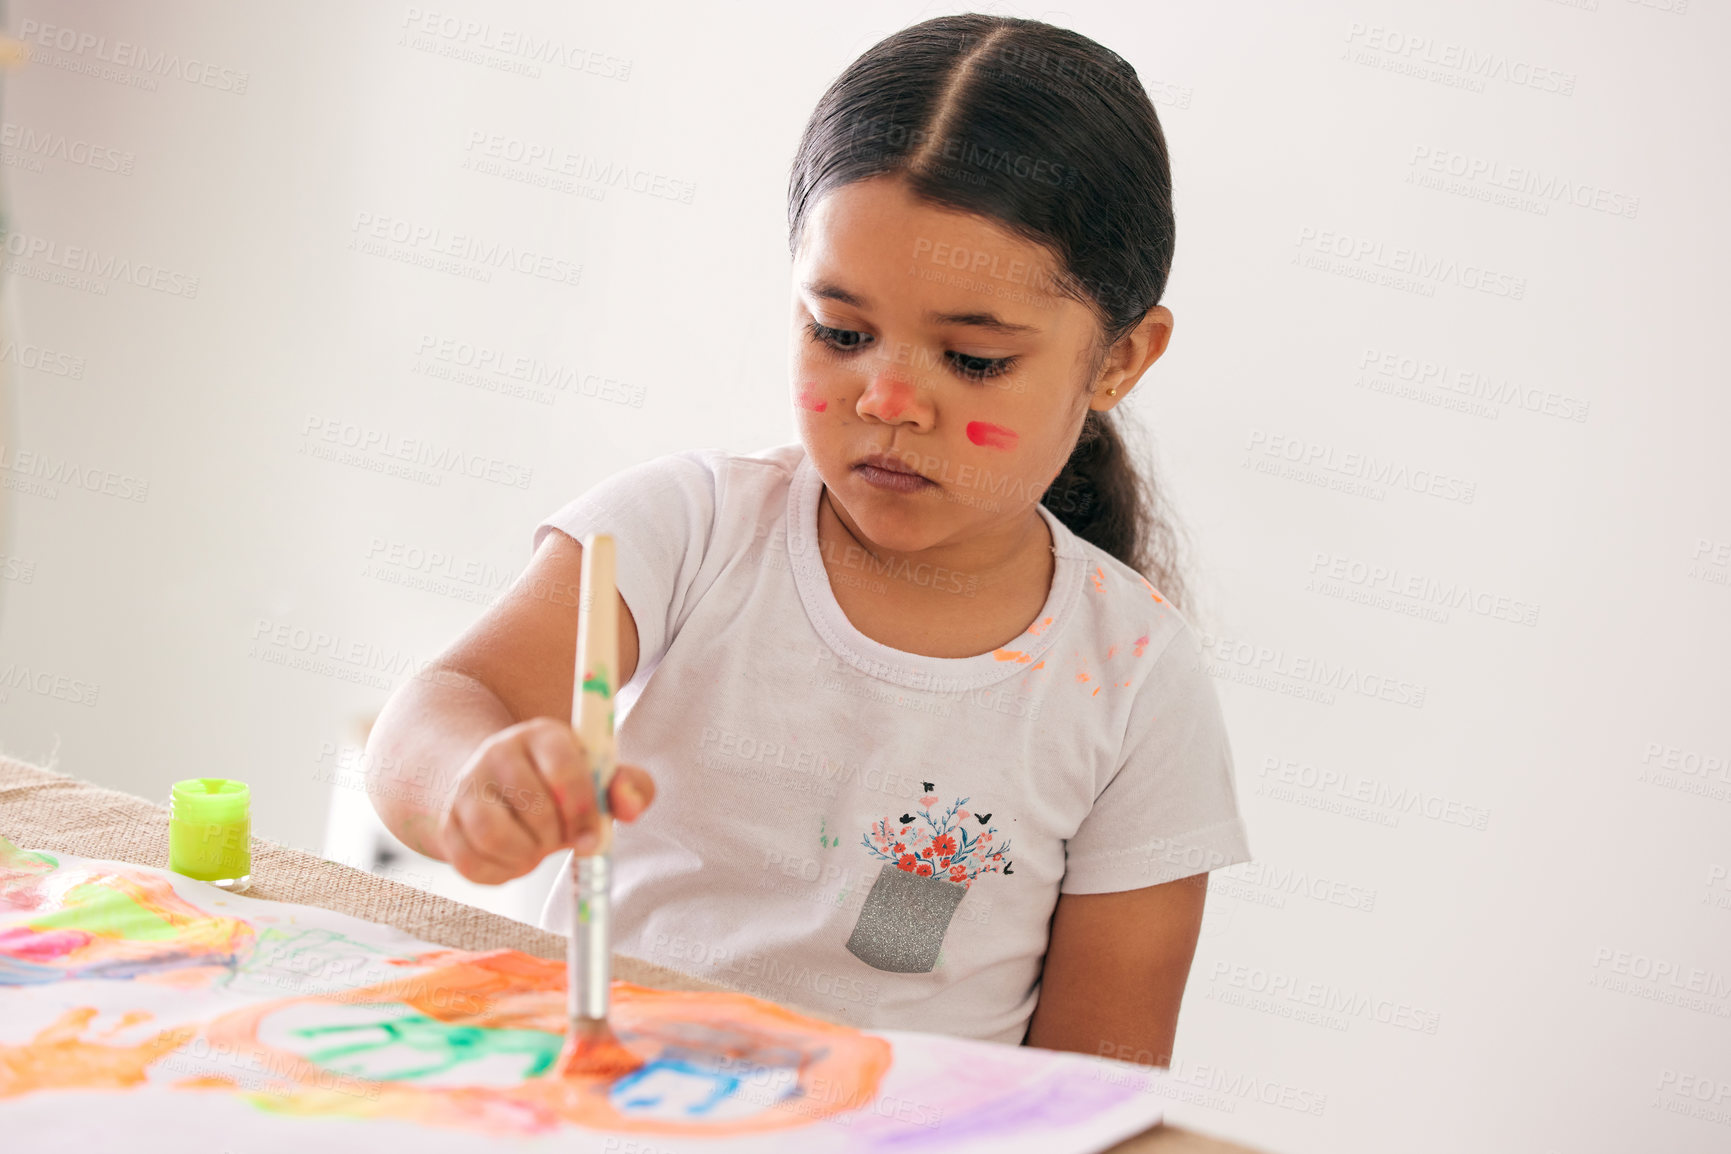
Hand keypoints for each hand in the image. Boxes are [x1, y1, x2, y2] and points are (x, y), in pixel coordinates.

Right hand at [437, 717, 655, 883]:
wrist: (498, 784)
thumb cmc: (562, 785)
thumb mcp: (600, 777)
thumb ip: (629, 787)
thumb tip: (629, 805)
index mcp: (543, 735)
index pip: (563, 767)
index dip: (582, 809)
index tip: (592, 836)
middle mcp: (498, 752)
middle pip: (532, 806)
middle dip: (556, 835)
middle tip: (563, 839)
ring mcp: (467, 786)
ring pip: (493, 834)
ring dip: (526, 855)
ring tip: (539, 849)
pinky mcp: (447, 823)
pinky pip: (471, 863)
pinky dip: (501, 873)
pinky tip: (515, 858)